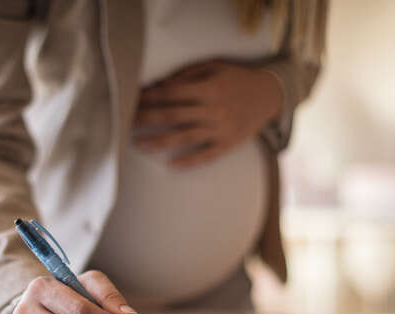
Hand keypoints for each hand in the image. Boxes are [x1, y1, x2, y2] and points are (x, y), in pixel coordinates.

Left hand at [134, 60, 282, 167]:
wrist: (270, 95)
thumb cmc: (237, 78)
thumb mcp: (215, 67)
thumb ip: (187, 75)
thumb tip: (159, 85)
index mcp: (208, 88)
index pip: (171, 93)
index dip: (149, 97)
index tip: (131, 100)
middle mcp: (213, 109)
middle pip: (172, 116)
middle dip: (146, 119)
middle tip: (124, 122)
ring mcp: (220, 129)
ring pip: (184, 137)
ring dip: (158, 141)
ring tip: (138, 144)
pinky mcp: (228, 144)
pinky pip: (205, 156)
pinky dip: (188, 161)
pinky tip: (170, 165)